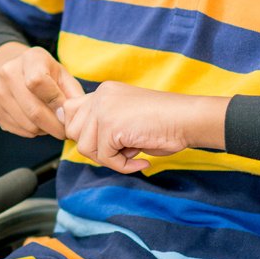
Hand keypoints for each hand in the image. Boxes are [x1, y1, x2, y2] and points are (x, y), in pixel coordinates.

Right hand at [0, 45, 84, 137]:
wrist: (14, 72)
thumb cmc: (45, 74)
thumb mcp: (62, 75)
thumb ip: (72, 93)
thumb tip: (76, 117)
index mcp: (30, 58)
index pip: (38, 82)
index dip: (55, 101)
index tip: (66, 112)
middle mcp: (8, 73)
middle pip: (33, 110)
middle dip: (55, 126)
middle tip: (65, 130)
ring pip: (28, 125)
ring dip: (45, 130)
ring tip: (51, 123)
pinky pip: (20, 131)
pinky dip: (34, 132)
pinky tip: (37, 122)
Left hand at [61, 80, 229, 173]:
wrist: (188, 119)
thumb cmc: (165, 124)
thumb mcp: (127, 119)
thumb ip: (104, 125)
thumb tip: (83, 145)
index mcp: (104, 92)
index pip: (70, 110)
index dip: (81, 131)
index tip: (102, 143)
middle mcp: (100, 96)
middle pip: (72, 130)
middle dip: (94, 148)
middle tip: (120, 152)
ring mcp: (104, 108)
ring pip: (85, 147)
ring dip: (109, 159)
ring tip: (132, 154)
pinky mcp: (110, 124)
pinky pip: (105, 157)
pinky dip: (123, 166)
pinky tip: (141, 161)